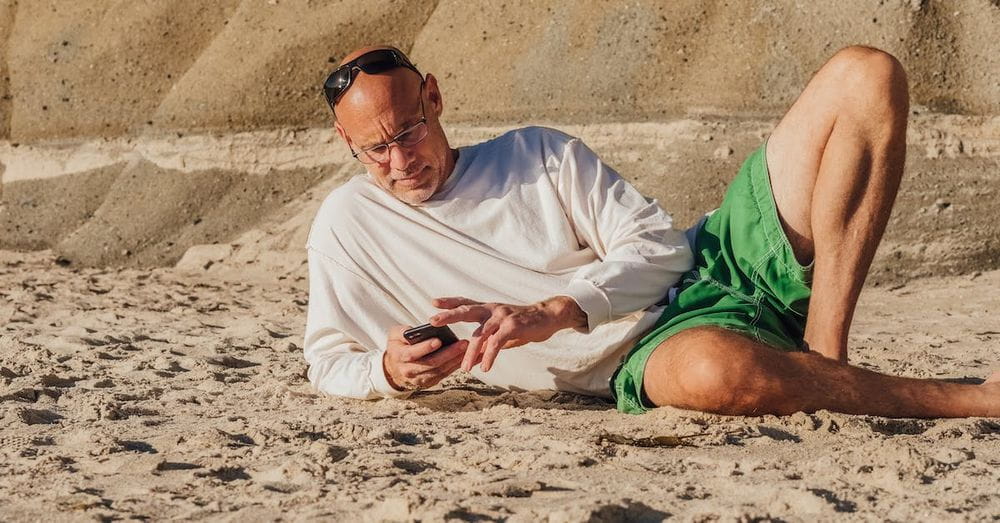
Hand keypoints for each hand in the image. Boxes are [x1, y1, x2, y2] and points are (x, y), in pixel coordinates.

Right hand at [382, 325, 468, 391]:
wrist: (395, 367)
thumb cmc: (398, 346)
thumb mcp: (394, 335)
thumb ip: (402, 331)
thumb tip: (413, 330)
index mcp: (400, 357)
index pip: (413, 354)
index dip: (426, 348)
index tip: (439, 340)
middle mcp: (410, 370)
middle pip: (431, 363)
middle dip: (449, 353)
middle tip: (463, 344)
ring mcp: (420, 379)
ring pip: (440, 370)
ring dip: (456, 360)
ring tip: (468, 349)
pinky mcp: (430, 382)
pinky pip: (445, 374)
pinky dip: (456, 366)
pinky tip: (465, 358)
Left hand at [429, 296, 585, 372]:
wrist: (548, 318)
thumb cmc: (524, 325)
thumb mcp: (503, 334)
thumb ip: (487, 345)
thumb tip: (472, 361)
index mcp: (488, 309)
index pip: (466, 303)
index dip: (450, 302)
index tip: (433, 302)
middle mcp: (492, 310)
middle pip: (467, 311)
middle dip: (449, 315)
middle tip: (432, 320)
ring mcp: (502, 316)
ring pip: (480, 334)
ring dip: (471, 352)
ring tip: (464, 368)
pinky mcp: (512, 326)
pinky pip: (496, 343)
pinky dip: (489, 356)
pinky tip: (485, 367)